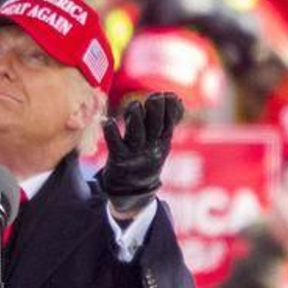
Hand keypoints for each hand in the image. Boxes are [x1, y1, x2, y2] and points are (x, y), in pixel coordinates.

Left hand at [99, 92, 184, 215]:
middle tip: (156, 96)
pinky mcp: (118, 159)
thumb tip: (178, 100)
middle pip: (155, 128)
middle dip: (156, 111)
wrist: (133, 191)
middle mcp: (150, 147)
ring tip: (136, 104)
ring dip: (137, 119)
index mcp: (162, 142)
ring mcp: (134, 153)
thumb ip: (168, 121)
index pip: (169, 124)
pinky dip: (111, 133)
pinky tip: (108, 121)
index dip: (170, 109)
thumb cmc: (147, 158)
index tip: (170, 95)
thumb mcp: (162, 142)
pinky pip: (115, 144)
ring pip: (136, 135)